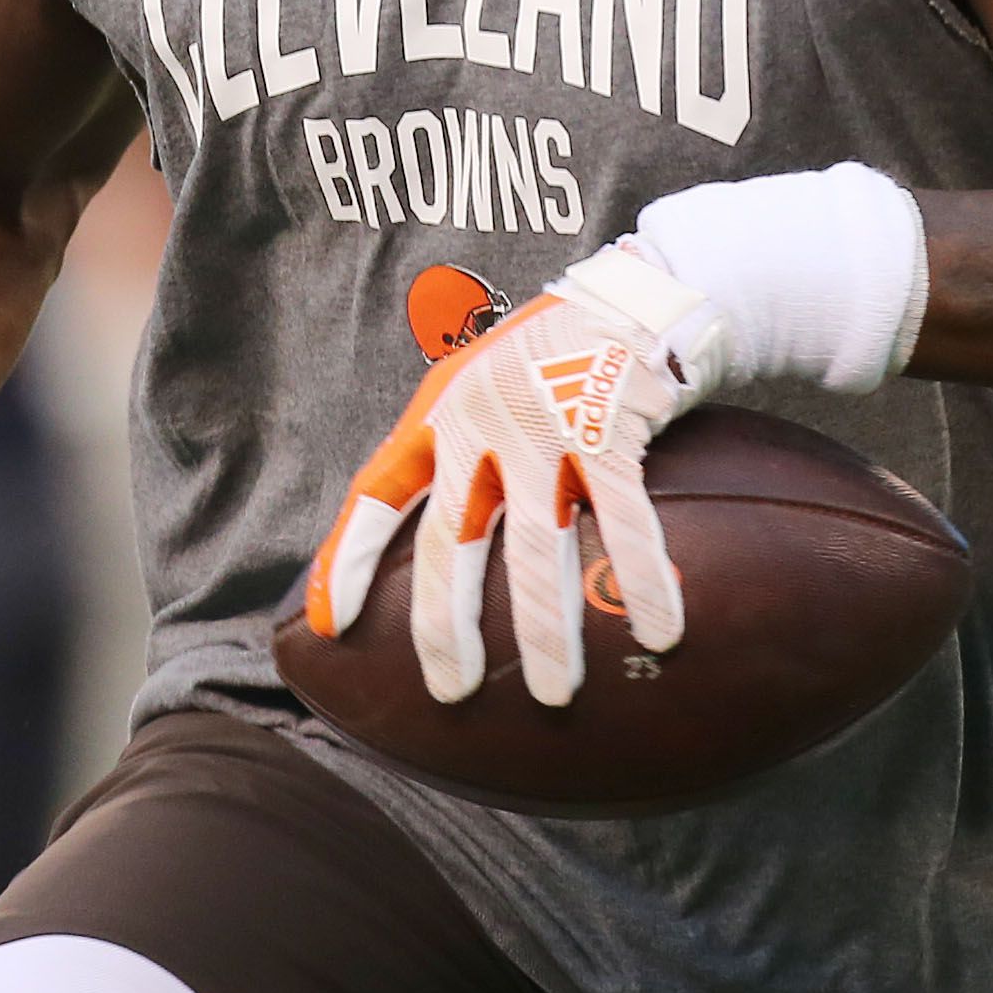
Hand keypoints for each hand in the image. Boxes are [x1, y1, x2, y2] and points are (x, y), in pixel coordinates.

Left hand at [308, 246, 721, 705]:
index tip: (332, 624)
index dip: (349, 558)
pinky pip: (626, 521)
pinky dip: (645, 580)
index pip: (378, 492)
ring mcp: (545, 428)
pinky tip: (660, 630)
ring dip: (546, 629)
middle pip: (453, 543)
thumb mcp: (472, 387)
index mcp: (441, 414)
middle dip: (447, 627)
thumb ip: (444, 455)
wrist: (625, 299)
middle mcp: (483, 424)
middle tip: (453, 691)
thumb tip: (412, 546)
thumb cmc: (542, 359)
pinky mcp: (609, 429)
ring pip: (538, 549)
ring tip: (554, 693)